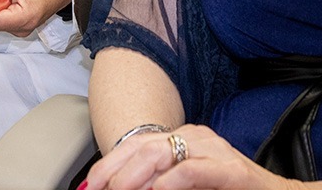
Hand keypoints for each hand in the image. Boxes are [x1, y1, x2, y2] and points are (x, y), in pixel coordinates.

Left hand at [82, 125, 295, 189]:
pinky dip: (170, 182)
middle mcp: (194, 137)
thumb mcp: (186, 187)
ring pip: (162, 153)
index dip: (107, 166)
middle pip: (141, 147)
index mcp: (181, 139)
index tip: (89, 187)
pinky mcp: (232, 168)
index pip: (134, 145)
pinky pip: (192, 170)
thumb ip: (156, 185)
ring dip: (134, 178)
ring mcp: (213, 149)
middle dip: (114, 173)